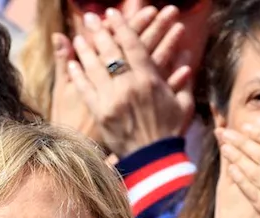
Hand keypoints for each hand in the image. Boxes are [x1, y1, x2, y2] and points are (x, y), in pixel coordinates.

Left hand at [62, 7, 193, 157]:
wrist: (153, 161)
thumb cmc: (170, 132)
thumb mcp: (182, 104)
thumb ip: (182, 78)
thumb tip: (187, 55)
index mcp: (150, 81)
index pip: (132, 46)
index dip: (121, 27)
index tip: (113, 14)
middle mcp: (129, 87)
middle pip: (110, 52)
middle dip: (100, 32)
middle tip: (91, 18)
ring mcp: (112, 100)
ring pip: (94, 68)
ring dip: (85, 50)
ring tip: (78, 36)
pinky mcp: (100, 114)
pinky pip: (85, 89)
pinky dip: (77, 74)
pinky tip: (71, 62)